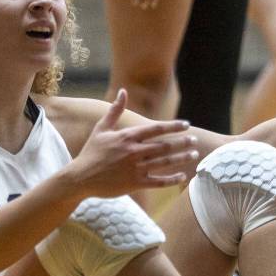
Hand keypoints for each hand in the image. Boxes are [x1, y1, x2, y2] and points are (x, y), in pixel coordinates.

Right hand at [70, 89, 197, 197]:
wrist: (80, 177)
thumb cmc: (91, 152)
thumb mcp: (101, 128)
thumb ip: (115, 110)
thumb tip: (123, 91)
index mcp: (127, 137)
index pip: (156, 129)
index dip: (173, 126)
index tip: (187, 125)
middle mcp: (134, 152)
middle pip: (165, 145)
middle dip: (183, 142)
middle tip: (195, 140)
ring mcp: (135, 168)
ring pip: (165, 162)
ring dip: (182, 158)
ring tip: (194, 154)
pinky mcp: (135, 183)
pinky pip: (158, 181)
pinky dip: (172, 179)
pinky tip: (182, 176)